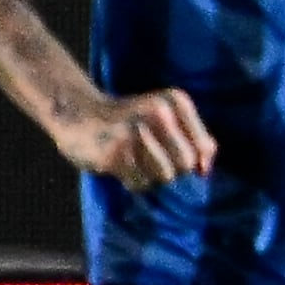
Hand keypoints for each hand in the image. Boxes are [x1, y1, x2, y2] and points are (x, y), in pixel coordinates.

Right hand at [52, 84, 216, 186]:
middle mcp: (159, 112)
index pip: (203, 146)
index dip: (196, 163)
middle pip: (185, 164)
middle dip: (172, 170)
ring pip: (163, 176)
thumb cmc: (130, 119)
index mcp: (176, 100)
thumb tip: (205, 171)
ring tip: (136, 163)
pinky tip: (122, 167)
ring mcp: (136, 132)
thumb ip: (192, 138)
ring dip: (151, 177)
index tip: (181, 163)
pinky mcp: (115, 153)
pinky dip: (134, 181)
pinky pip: (140, 183)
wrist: (79, 113)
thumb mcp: (166, 116)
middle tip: (152, 162)